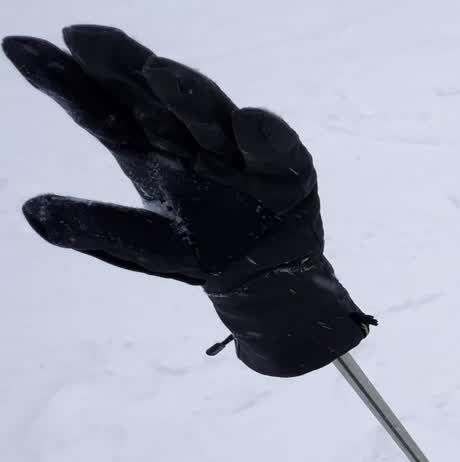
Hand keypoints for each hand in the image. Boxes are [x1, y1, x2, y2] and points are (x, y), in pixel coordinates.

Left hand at [3, 25, 373, 376]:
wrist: (262, 280)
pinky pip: (276, 149)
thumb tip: (31, 210)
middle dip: (121, 63)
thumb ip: (92, 226)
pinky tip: (249, 123)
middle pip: (152, 95)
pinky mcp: (286, 170)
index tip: (19, 48)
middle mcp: (189, 137)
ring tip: (159, 72)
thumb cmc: (198, 251)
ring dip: (188, 93)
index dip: (62, 79)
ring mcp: (237, 149)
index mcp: (148, 147)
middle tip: (84, 38)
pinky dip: (266, 136)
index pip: (100, 107)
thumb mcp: (139, 244)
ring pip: (210, 114)